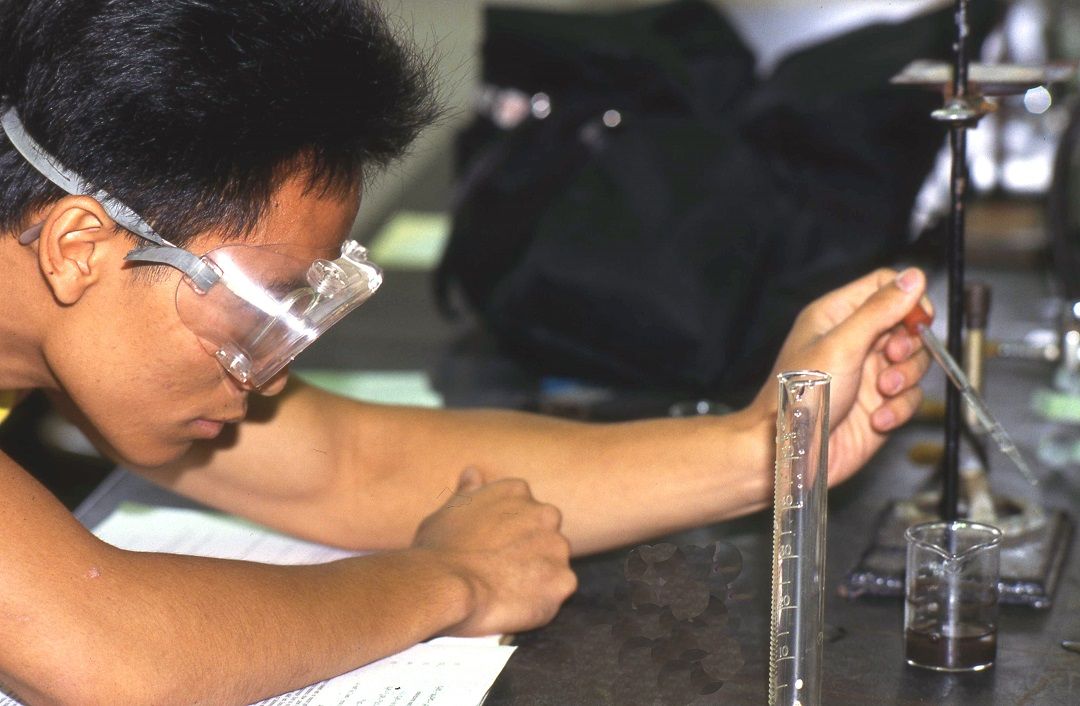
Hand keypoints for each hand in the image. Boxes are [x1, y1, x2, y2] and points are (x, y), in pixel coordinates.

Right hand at [412, 468, 576, 635]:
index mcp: (516, 491)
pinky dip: (542, 599)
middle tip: (499, 571)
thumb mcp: (448, 510)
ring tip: (504, 590)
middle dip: (528, 551)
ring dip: (537, 576)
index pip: (524, 508)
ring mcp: (557, 547)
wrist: (444, 585)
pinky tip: (516, 604)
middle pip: (544, 534)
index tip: (491, 548)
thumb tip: (473, 473)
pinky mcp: (563, 581)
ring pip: (553, 563)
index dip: (508, 532)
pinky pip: (558, 590)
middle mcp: (544, 513)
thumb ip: (468, 492)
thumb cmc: (438, 549)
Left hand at [747, 268, 931, 485]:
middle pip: (907, 325)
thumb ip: (879, 311)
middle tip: (893, 357)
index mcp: (836, 317)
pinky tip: (877, 419)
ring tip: (883, 390)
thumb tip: (913, 277)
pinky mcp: (879, 405)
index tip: (918, 320)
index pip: (884, 287)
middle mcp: (854, 342)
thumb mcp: (841, 346)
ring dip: (906, 377)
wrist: (790, 452)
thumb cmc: (799, 397)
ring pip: (914, 362)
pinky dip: (899, 408)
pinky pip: (909, 398)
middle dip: (909, 344)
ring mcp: (868, 375)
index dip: (908, 299)